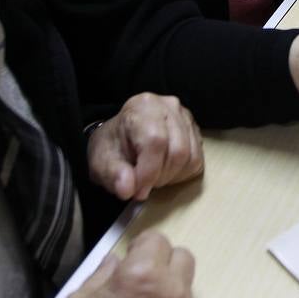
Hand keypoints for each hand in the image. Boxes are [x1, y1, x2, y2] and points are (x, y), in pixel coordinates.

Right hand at [40, 232, 194, 297]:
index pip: (157, 241)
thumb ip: (100, 278)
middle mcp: (171, 297)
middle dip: (163, 263)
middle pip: (183, 260)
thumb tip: (111, 264)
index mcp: (143, 277)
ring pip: (186, 292)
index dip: (141, 247)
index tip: (132, 254)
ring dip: (168, 292)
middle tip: (140, 277)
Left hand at [88, 93, 203, 201]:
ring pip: (190, 158)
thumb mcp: (101, 161)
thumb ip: (113, 175)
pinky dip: (182, 174)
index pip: (156, 141)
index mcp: (143, 106)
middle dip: (160, 177)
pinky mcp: (195, 131)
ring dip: (171, 177)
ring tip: (153, 177)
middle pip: (177, 151)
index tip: (137, 191)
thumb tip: (127, 189)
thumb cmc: (112, 146)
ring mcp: (186, 117)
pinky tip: (165, 172)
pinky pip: (197, 160)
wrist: (121, 137)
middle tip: (143, 186)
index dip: (149, 171)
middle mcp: (169, 106)